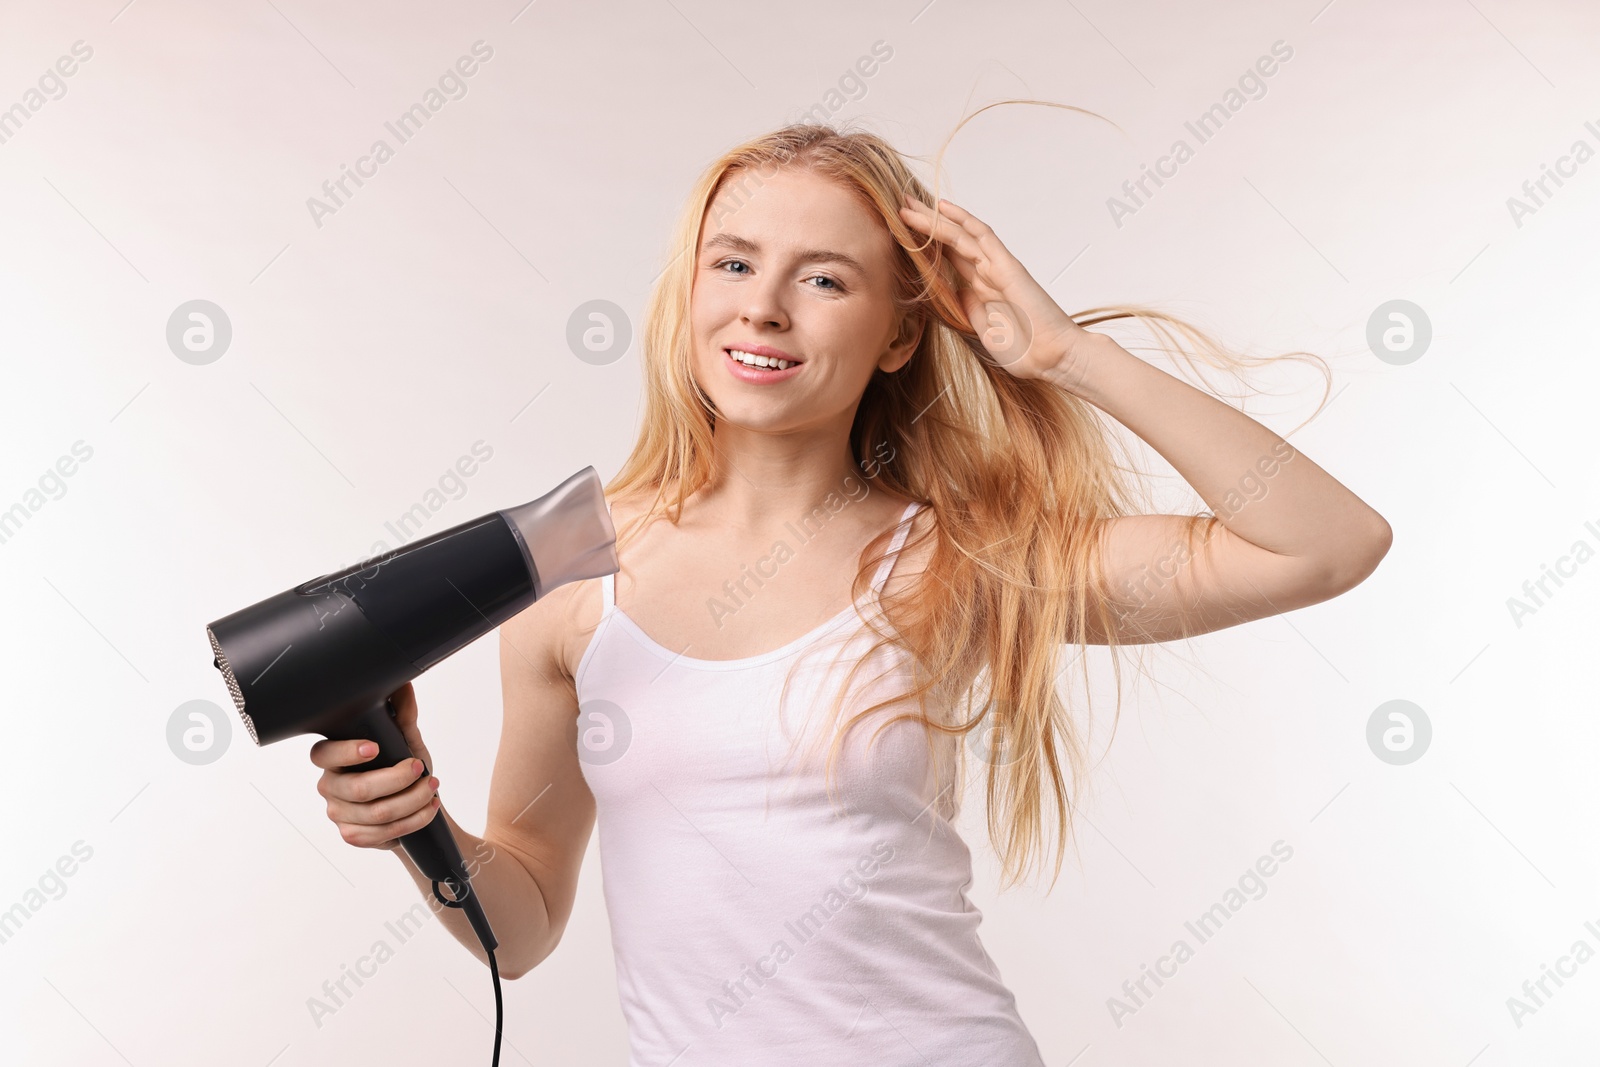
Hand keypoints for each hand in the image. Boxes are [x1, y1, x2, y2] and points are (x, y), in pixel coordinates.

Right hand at [310, 682, 440, 850]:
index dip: (346, 752)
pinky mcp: (353, 836)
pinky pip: (383, 833)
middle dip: (397, 779)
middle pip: (358, 788)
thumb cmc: (403, 768)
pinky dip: (413, 820)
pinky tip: (429, 808)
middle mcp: (330, 786)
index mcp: (333, 758)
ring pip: (376, 812)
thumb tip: (404, 685)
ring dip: (412, 800)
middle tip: (420, 768)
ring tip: (432, 788)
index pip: (323, 754)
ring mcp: (338, 814)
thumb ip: (403, 716)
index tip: (374, 747)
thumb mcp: (406, 741)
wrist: (413, 808)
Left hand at [899, 194, 1092, 380]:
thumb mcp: (982, 329)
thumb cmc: (1024, 350)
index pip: (948, 259)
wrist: (1051, 358)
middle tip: (899, 205)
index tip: (900, 233)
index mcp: (981, 289)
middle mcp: (987, 273)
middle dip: (924, 224)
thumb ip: (968, 309)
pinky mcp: (1008, 266)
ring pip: (960, 234)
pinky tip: (943, 208)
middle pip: (951, 241)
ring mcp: (998, 267)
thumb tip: (951, 292)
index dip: (925, 245)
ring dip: (933, 219)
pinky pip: (983, 236)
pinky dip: (963, 220)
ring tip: (907, 204)